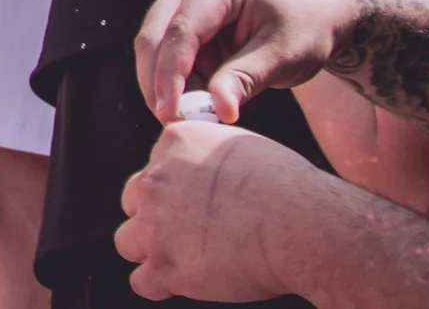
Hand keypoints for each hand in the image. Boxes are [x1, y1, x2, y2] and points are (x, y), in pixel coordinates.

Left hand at [116, 122, 319, 302]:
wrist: (300, 224)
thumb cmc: (289, 188)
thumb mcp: (243, 147)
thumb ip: (211, 155)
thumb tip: (208, 169)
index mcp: (174, 143)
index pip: (157, 166)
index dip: (178, 188)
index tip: (200, 202)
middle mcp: (154, 180)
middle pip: (134, 201)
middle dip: (158, 217)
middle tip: (191, 232)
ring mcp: (155, 225)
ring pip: (128, 242)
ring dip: (152, 251)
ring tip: (183, 259)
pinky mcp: (164, 266)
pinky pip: (142, 282)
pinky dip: (159, 285)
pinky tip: (180, 283)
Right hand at [136, 0, 356, 125]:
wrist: (319, 12)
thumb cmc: (307, 28)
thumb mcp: (284, 55)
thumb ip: (246, 79)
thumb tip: (218, 111)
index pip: (182, 31)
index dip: (170, 75)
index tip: (171, 113)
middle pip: (155, 35)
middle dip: (157, 81)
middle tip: (170, 121)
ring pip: (155, 45)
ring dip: (165, 82)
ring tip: (191, 115)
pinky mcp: (183, 14)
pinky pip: (168, 51)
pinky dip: (177, 79)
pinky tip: (196, 100)